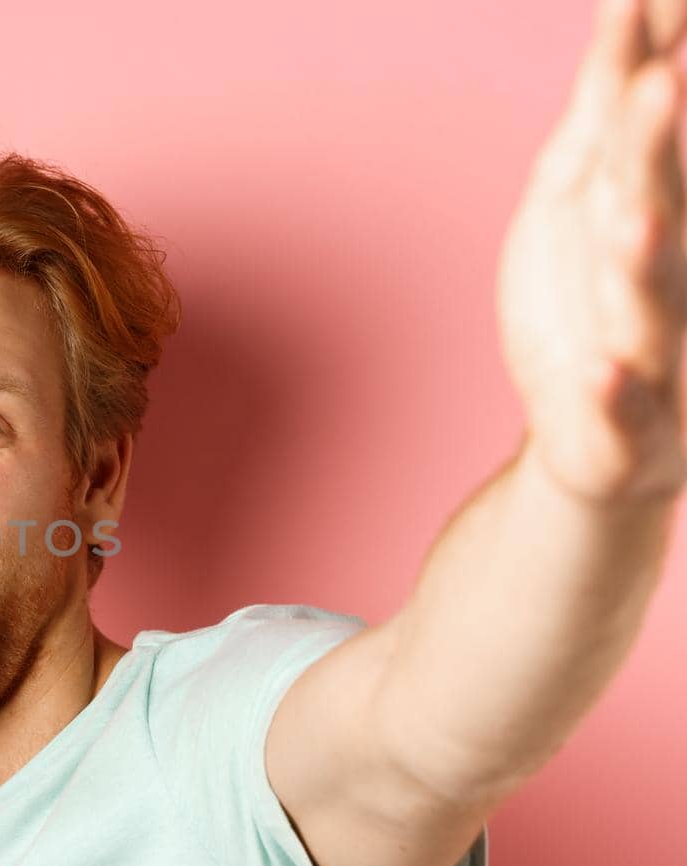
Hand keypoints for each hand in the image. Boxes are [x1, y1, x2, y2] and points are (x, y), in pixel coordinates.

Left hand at [497, 0, 686, 505]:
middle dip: (658, 148)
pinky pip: (623, 411)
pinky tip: (605, 372)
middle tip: (658, 83)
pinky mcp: (628, 427)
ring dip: (644, 263)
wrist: (602, 447)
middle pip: (657, 203)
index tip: (641, 0)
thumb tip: (628, 10)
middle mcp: (663, 274)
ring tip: (631, 221)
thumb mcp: (576, 202)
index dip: (639, 68)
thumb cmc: (590, 308)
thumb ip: (600, 115)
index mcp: (652, 215)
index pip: (642, 135)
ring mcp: (654, 352)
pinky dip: (616, 394)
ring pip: (649, 303)